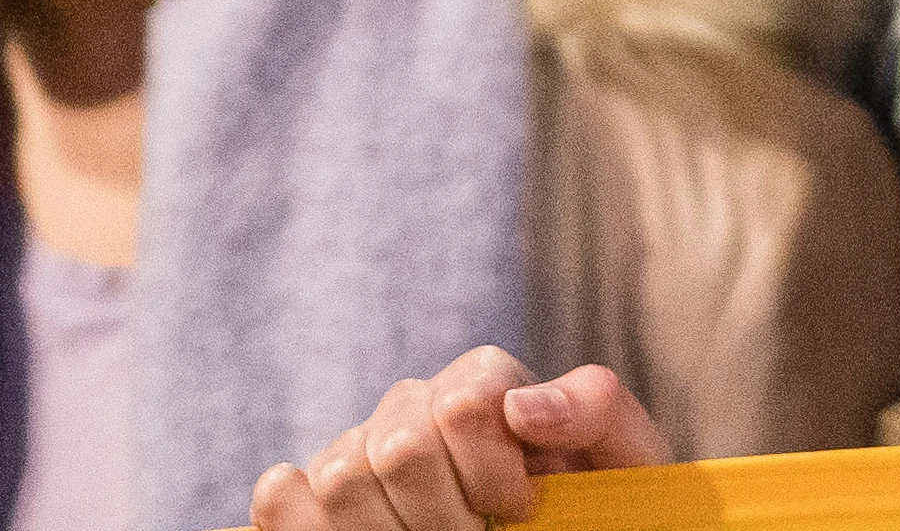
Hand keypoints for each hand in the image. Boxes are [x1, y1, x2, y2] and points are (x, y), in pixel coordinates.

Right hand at [249, 349, 667, 530]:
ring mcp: (354, 453)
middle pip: (399, 447)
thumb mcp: (620, 455)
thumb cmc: (591, 502)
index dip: (494, 471)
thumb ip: (594, 409)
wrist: (564, 521)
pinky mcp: (307, 500)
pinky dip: (305, 526)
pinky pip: (279, 498)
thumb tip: (518, 407)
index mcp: (481, 382)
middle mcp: (411, 407)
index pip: (463, 404)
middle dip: (447, 514)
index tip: (523, 510)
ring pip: (342, 478)